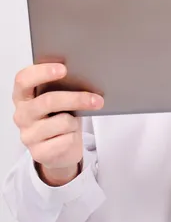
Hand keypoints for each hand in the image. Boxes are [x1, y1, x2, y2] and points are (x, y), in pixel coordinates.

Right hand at [12, 63, 103, 184]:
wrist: (60, 147)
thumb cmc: (59, 115)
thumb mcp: (59, 99)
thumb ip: (61, 87)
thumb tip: (85, 76)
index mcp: (22, 96)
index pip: (23, 79)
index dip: (42, 72)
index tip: (64, 69)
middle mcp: (21, 114)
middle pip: (48, 101)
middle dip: (76, 98)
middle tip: (97, 99)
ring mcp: (28, 135)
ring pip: (62, 122)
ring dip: (75, 122)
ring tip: (74, 123)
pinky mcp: (38, 153)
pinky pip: (66, 140)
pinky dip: (74, 137)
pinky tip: (69, 137)